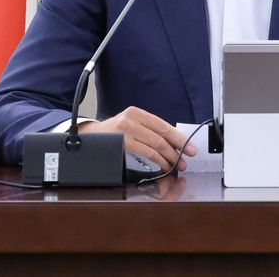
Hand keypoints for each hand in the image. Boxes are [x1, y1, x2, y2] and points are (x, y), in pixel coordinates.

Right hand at [78, 106, 196, 171]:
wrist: (89, 137)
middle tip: (184, 160)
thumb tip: (173, 142)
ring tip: (175, 165)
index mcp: (137, 112)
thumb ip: (149, 130)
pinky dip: (157, 162)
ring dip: (169, 158)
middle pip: (161, 136)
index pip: (163, 125)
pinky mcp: (122, 144)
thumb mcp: (130, 124)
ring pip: (155, 146)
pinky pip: (146, 154)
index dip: (179, 138)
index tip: (190, 147)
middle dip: (177, 150)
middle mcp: (131, 119)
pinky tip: (162, 166)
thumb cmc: (113, 133)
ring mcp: (126, 131)